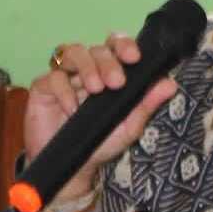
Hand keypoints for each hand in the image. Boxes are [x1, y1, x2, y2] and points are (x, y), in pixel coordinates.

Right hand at [25, 31, 179, 207]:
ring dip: (87, 67)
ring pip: (72, 52)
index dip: (123, 45)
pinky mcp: (43, 88)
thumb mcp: (128, 127)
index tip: (134, 57)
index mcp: (108, 72)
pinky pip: (52, 77)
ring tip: (95, 89)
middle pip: (95, 48)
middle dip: (108, 62)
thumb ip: (146, 104)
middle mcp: (86, 69)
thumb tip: (170, 83)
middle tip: (116, 83)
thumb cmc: (101, 143)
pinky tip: (72, 108)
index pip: (115, 46)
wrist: (73, 166)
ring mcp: (64, 76)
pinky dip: (64, 90)